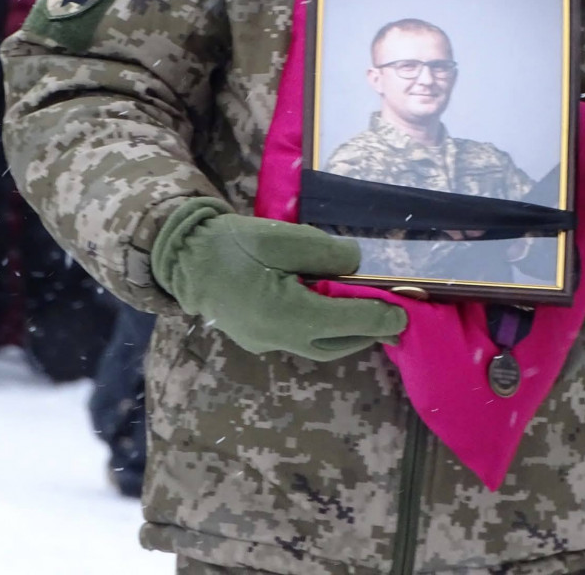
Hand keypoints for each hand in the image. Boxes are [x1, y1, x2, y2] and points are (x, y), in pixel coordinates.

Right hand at [151, 198, 407, 360]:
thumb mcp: (281, 237)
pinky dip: (323, 333)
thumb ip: (323, 251)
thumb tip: (355, 264)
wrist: (182, 257)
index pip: (345, 320)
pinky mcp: (256, 338)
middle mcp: (277, 337)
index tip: (402, 314)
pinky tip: (330, 315)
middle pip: (335, 344)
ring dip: (346, 336)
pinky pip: (299, 341)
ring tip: (368, 320)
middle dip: (367, 333)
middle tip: (393, 320)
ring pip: (318, 348)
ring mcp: (264, 342)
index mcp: (285, 312)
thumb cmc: (231, 243)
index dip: (379, 317)